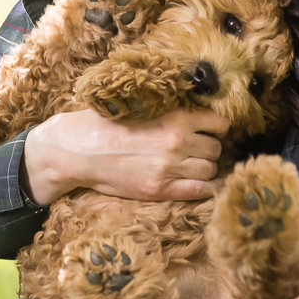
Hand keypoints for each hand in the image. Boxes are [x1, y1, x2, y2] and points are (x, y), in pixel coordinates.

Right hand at [22, 108, 226, 206]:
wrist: (79, 151)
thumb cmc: (105, 125)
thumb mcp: (142, 108)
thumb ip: (170, 112)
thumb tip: (196, 113)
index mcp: (175, 117)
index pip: (218, 123)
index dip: (219, 127)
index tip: (215, 130)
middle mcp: (177, 142)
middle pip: (215, 148)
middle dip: (211, 149)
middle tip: (201, 150)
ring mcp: (169, 168)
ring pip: (209, 169)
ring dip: (206, 168)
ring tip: (197, 166)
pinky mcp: (160, 189)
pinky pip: (200, 191)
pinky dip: (211, 189)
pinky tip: (213, 186)